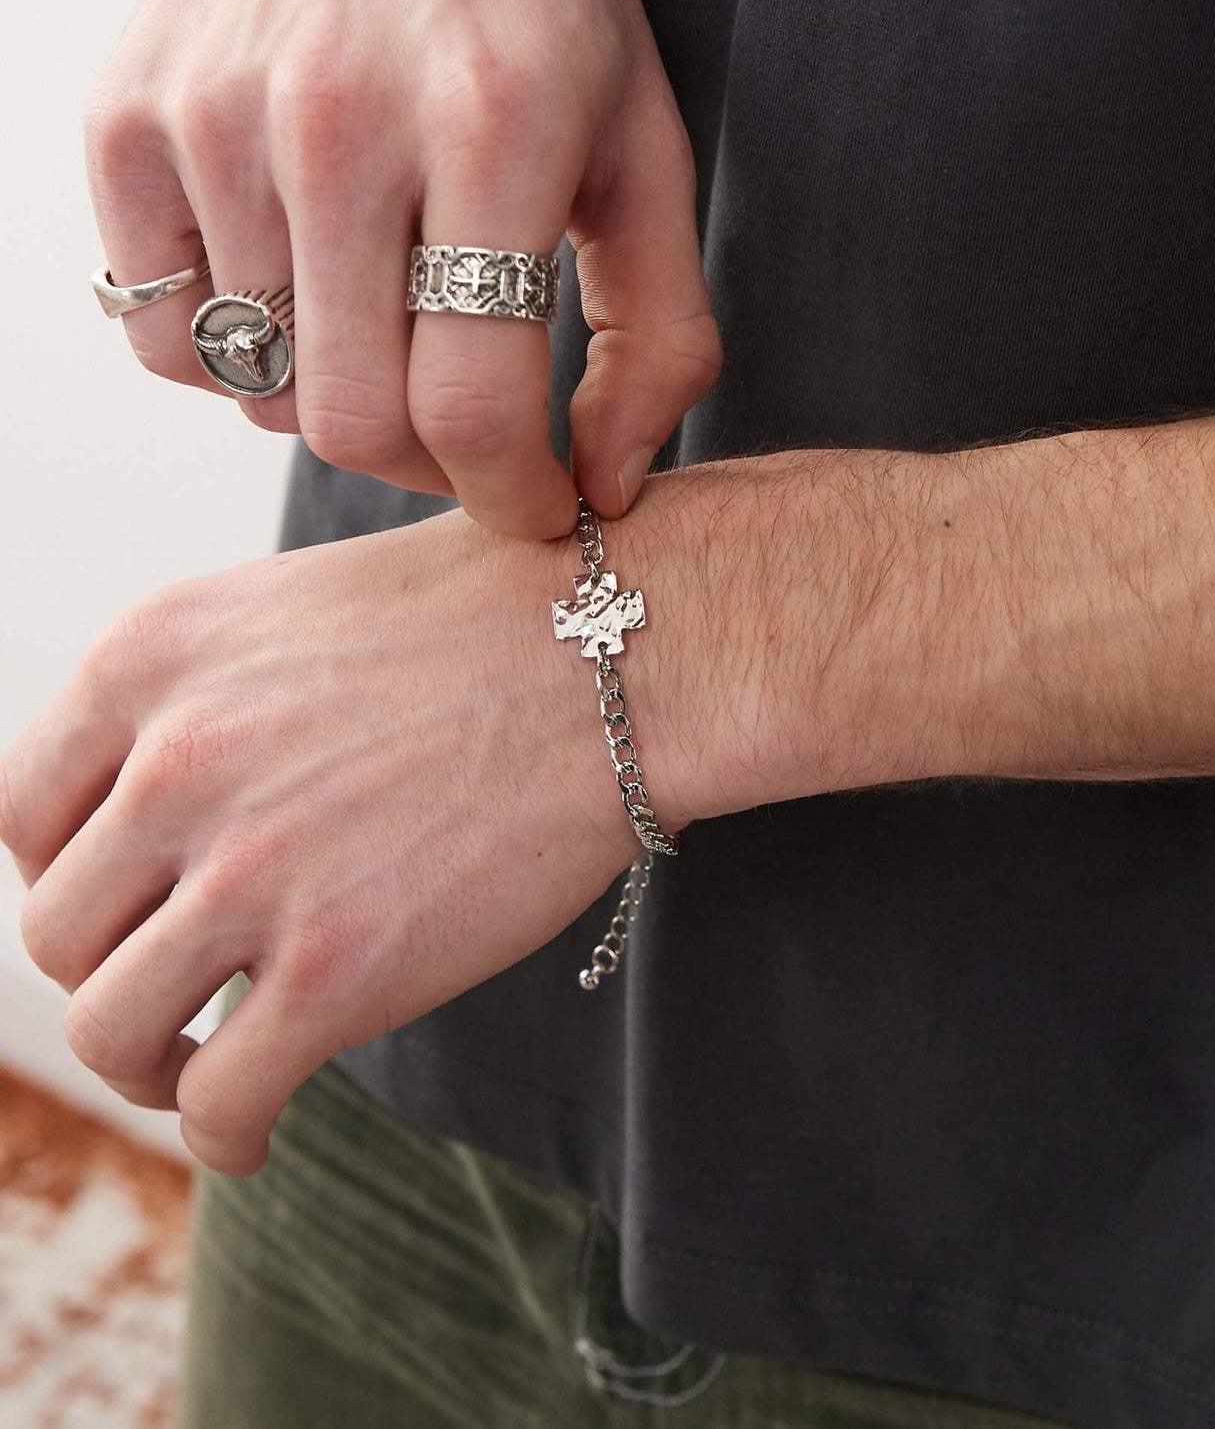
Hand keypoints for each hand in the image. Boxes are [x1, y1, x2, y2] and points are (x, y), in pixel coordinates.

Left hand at [0, 451, 935, 1172]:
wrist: (631, 647)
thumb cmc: (493, 614)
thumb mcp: (297, 608)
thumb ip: (202, 698)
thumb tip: (157, 809)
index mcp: (151, 659)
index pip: (24, 812)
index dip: (68, 877)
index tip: (126, 905)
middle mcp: (175, 761)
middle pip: (60, 930)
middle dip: (114, 970)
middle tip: (177, 988)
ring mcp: (252, 870)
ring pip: (111, 1030)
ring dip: (150, 1067)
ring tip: (203, 1066)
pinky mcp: (339, 970)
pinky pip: (221, 1100)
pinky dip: (225, 1130)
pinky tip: (257, 1124)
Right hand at [87, 0, 719, 533]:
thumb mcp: (645, 134)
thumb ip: (657, 324)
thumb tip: (614, 483)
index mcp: (493, 125)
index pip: (475, 402)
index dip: (515, 494)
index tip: (542, 506)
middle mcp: (338, 121)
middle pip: (354, 419)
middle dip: (428, 464)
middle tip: (470, 428)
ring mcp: (214, 119)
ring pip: (259, 388)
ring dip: (336, 393)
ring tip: (388, 315)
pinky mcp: (126, 120)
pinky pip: (163, 334)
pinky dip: (232, 351)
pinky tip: (298, 283)